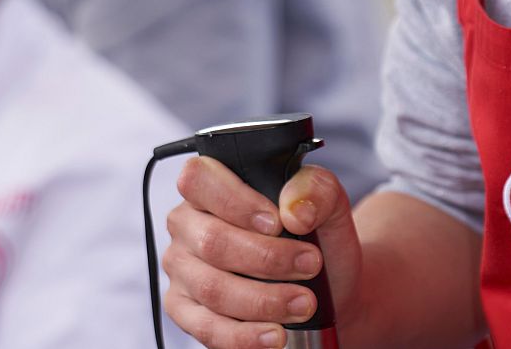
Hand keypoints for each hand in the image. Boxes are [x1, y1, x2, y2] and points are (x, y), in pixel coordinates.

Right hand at [163, 160, 362, 348]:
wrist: (326, 284)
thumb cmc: (316, 237)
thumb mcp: (328, 203)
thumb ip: (315, 190)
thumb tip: (294, 211)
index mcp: (210, 186)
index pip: (198, 179)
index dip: (236, 202)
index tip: (278, 223)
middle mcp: (188, 225)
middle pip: (212, 241)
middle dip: (267, 259)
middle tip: (310, 265)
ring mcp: (182, 269)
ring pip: (212, 288)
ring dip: (263, 300)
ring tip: (304, 304)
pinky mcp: (184, 310)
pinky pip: (206, 328)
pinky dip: (244, 336)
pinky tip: (274, 335)